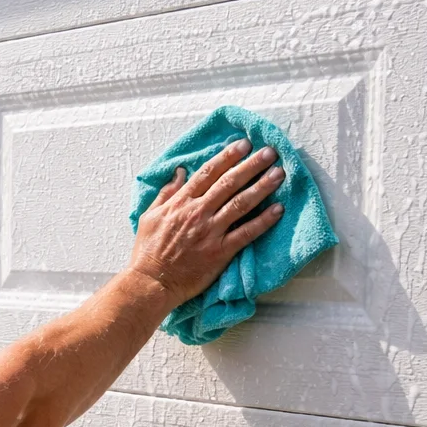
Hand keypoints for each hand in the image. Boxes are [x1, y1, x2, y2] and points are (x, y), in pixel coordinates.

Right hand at [129, 139, 283, 308]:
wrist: (151, 283)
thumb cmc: (148, 251)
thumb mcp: (149, 216)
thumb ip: (166, 193)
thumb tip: (180, 171)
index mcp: (181, 202)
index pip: (208, 173)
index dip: (227, 156)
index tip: (243, 144)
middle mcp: (198, 213)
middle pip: (229, 183)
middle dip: (251, 165)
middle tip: (269, 152)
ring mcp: (210, 232)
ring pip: (240, 204)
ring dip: (262, 187)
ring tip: (279, 174)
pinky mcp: (220, 252)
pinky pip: (246, 233)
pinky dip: (263, 221)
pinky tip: (278, 210)